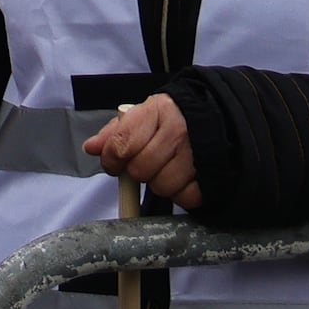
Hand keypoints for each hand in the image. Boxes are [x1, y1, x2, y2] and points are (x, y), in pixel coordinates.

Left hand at [79, 94, 200, 215]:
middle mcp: (177, 131)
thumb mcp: (144, 115)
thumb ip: (115, 132)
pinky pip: (186, 198)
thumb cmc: (173, 118)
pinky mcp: (212, 175)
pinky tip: (183, 178)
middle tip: (146, 162)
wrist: (217, 116)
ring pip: (162, 186)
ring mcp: (196, 154)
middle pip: (140, 169)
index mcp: (156, 111)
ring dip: (160, 183)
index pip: (122, 143)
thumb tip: (91, 148)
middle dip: (138, 171)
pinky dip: (181, 194)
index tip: (114, 163)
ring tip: (166, 168)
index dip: (111, 159)